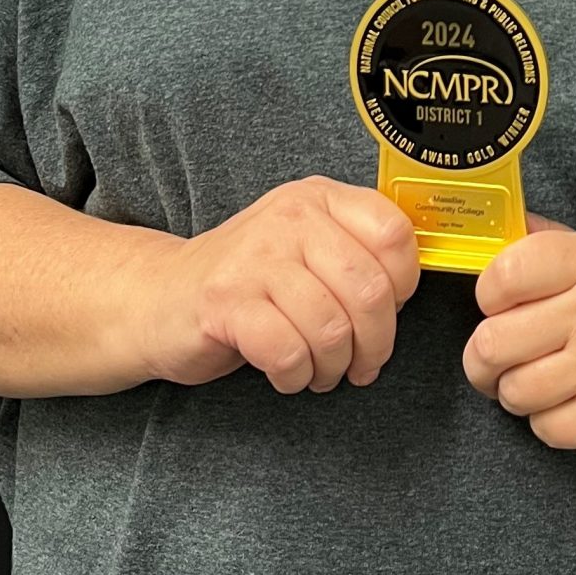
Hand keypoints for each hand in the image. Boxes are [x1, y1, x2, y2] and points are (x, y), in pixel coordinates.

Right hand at [142, 178, 419, 392]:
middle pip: (369, 290)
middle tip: (362, 364)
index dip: (404, 286)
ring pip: (331, 327)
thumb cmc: (250, 281)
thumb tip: (414, 287)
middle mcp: (289, 218)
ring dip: (334, 366)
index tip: (388, 312)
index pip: (394, 235)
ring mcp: (254, 258)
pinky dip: (296, 376)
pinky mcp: (224, 302)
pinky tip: (287, 373)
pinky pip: (287, 351)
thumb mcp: (308, 247)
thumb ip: (358, 252)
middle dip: (375, 343)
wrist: (161, 297)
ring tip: (321, 371)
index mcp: (319, 198)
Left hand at [462, 221, 575, 458]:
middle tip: (502, 355)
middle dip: (485, 356)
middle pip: (492, 342)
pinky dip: (548, 421)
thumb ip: (549, 243)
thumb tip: (491, 230)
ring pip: (513, 390)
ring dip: (516, 391)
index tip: (498, 304)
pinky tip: (570, 402)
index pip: (504, 273)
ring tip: (541, 379)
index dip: (488, 294)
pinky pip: (543, 427)